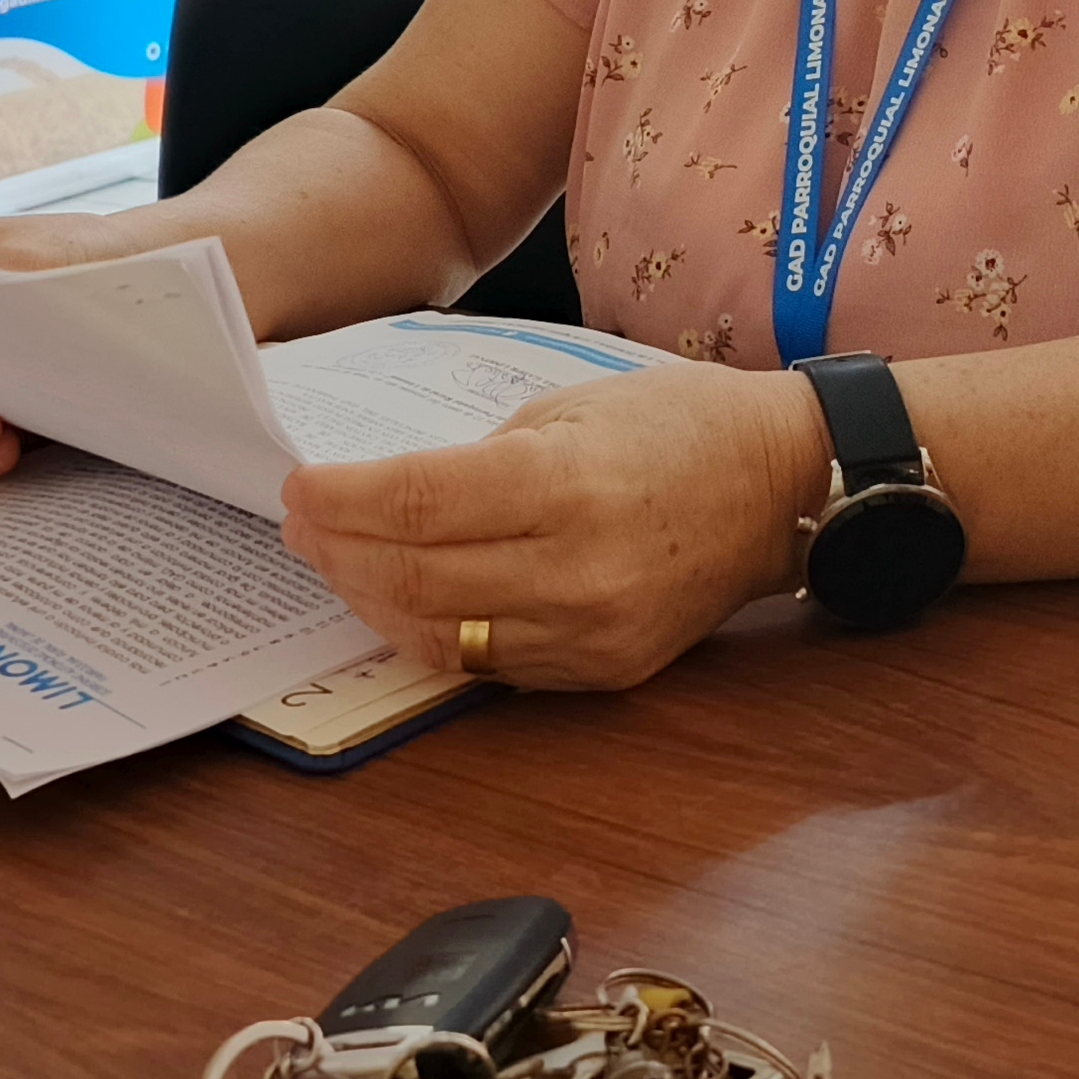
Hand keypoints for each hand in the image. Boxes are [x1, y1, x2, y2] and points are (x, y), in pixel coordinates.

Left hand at [279, 362, 835, 690]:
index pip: (417, 502)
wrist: (779, 486)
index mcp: (567, 482)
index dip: (342, 500)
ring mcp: (592, 630)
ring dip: (375, 601)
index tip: (299, 488)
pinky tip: (407, 601)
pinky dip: (436, 634)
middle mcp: (578, 568)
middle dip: (340, 552)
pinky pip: (493, 665)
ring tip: (340, 565)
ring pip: (443, 637)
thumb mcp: (570, 407)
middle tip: (302, 526)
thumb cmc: (680, 424)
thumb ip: (478, 460)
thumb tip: (385, 500)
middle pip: (416, 577)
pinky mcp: (606, 670)